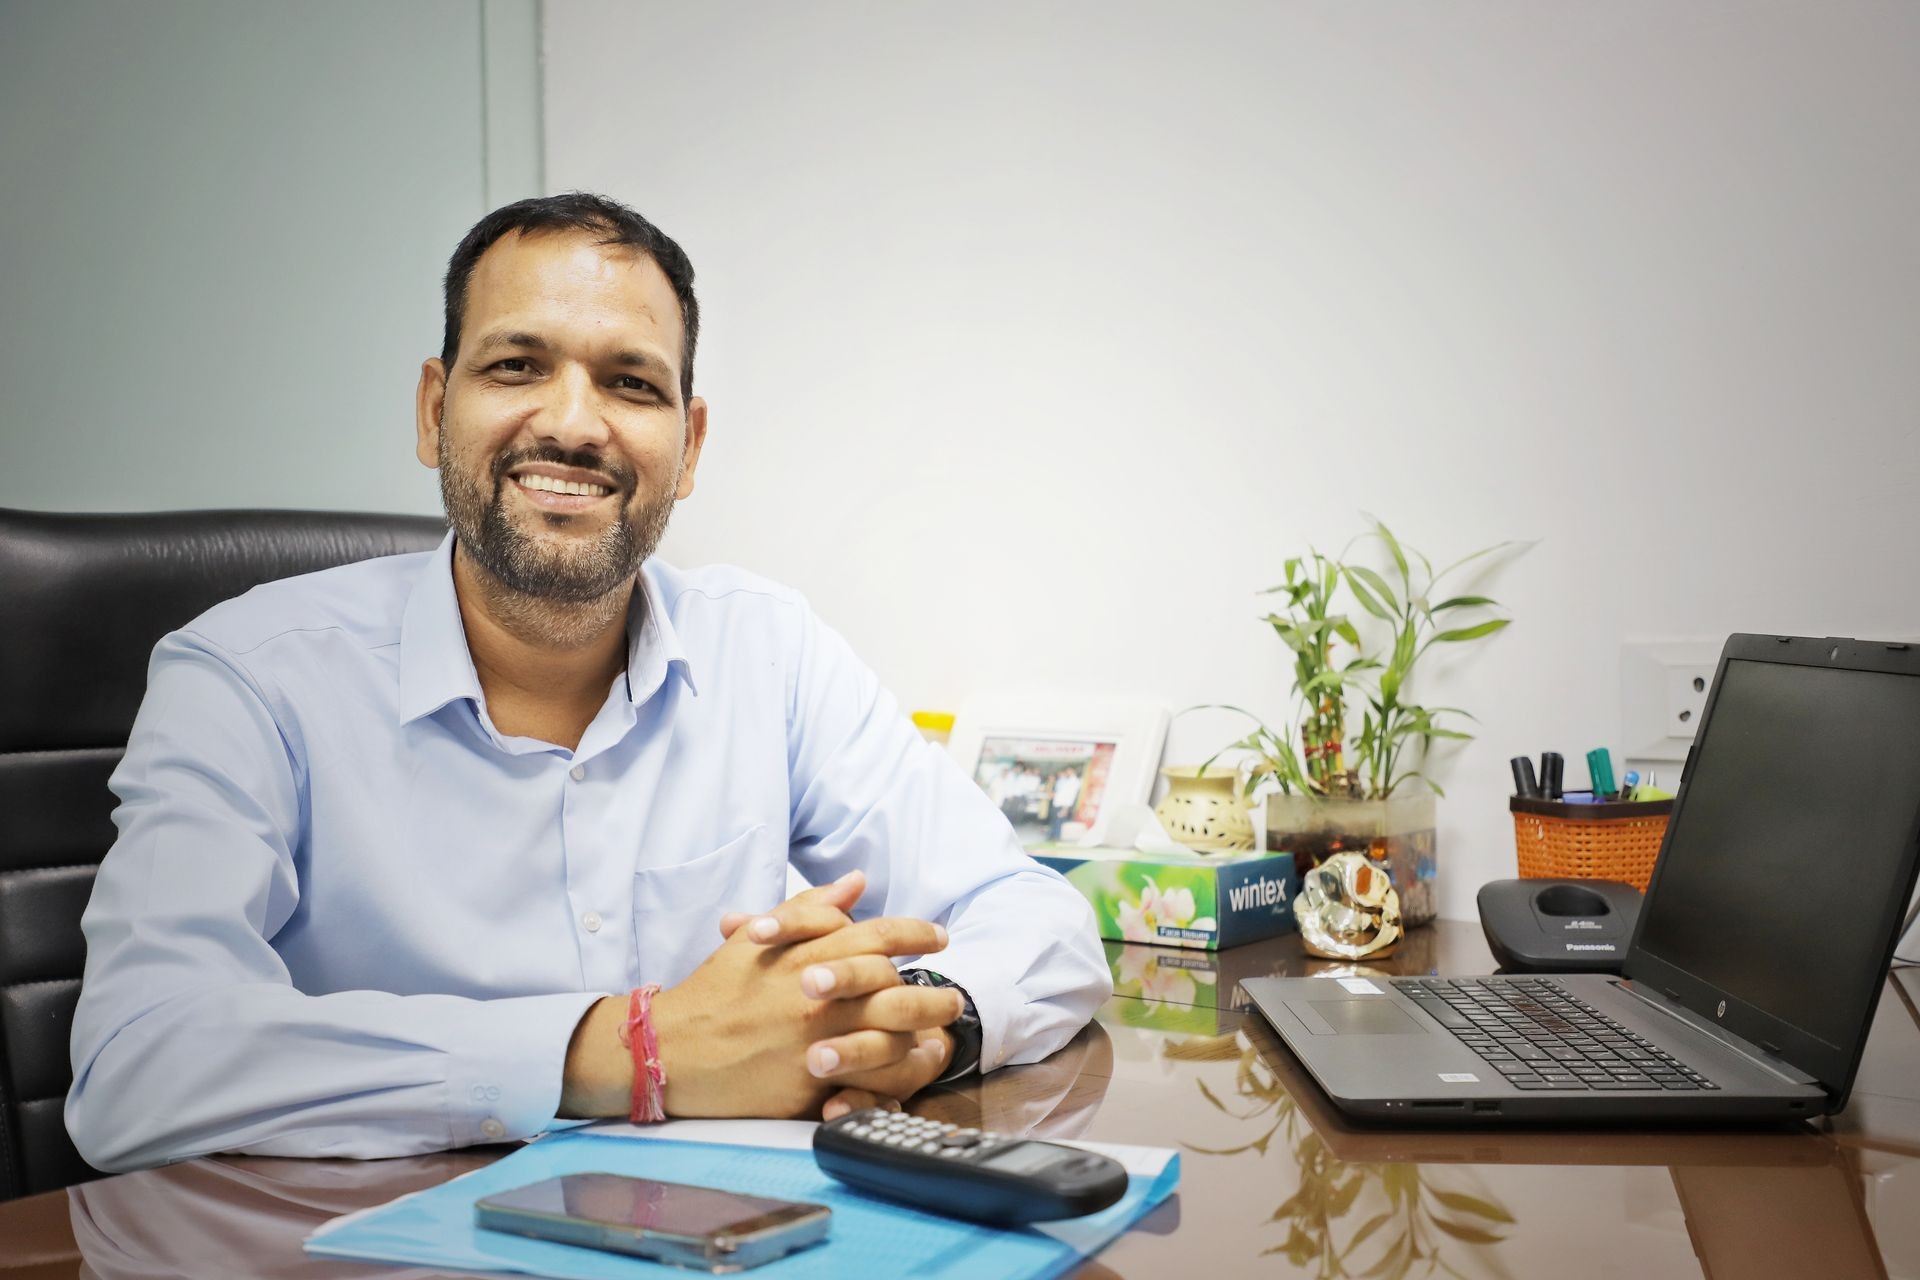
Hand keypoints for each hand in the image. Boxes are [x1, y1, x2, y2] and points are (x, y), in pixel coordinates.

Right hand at [650, 874, 962, 1117]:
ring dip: (921, 1033)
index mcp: (806, 955)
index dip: (915, 933)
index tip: (939, 938)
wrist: (672, 1052)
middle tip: (952, 996)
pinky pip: (868, 1079)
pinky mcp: (810, 1081)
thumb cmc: (715, 993)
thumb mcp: (758, 940)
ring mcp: (816, 1039)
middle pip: (894, 984)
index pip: (876, 934)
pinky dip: (893, 1076)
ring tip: (938, 1036)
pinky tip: (907, 1073)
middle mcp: (817, 994)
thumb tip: (856, 882)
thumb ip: (811, 908)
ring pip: (890, 1032)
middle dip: (931, 991)